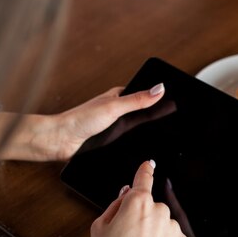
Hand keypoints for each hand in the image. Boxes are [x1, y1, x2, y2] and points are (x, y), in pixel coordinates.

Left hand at [0, 84, 164, 161]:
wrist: (60, 141)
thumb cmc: (80, 120)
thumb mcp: (114, 107)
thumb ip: (137, 100)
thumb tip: (160, 89)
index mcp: (118, 96)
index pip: (144, 94)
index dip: (159, 97)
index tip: (177, 99)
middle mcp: (117, 110)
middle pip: (143, 111)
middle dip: (157, 114)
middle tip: (177, 117)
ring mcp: (114, 126)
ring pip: (137, 127)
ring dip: (148, 131)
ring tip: (167, 134)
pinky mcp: (110, 141)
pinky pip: (130, 141)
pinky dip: (138, 142)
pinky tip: (145, 147)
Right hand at [90, 160, 189, 236]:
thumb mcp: (99, 230)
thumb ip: (114, 206)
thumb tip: (126, 194)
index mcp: (136, 203)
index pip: (142, 179)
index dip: (145, 171)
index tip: (149, 164)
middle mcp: (159, 211)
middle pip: (150, 207)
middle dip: (140, 218)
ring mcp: (173, 228)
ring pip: (162, 224)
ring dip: (153, 233)